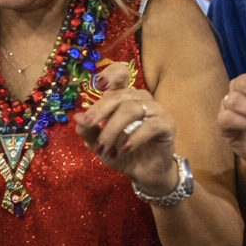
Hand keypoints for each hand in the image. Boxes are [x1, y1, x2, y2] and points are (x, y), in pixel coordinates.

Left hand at [74, 65, 177, 194]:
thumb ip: (88, 130)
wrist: (142, 172)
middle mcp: (140, 99)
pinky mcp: (167, 124)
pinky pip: (150, 125)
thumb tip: (78, 118)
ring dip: (113, 129)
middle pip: (119, 96)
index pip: (121, 74)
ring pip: (131, 109)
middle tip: (88, 127)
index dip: (110, 74)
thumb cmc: (120, 152)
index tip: (98, 84)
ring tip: (105, 147)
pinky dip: (134, 137)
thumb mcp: (98, 143)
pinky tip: (124, 149)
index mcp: (123, 97)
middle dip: (99, 112)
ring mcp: (155, 110)